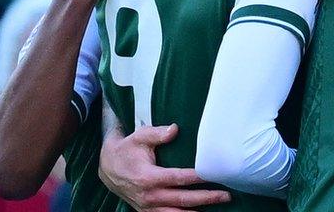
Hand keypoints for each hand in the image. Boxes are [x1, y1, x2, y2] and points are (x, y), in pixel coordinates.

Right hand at [99, 124, 229, 211]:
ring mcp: (148, 207)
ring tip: (219, 207)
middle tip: (227, 195)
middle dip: (206, 198)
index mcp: (148, 177)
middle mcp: (149, 196)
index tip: (215, 173)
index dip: (198, 177)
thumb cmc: (126, 149)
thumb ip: (157, 133)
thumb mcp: (139, 137)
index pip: (179, 178)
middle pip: (183, 200)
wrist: (106, 168)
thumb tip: (175, 129)